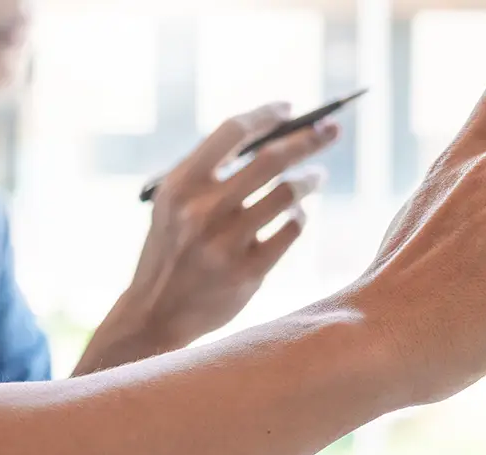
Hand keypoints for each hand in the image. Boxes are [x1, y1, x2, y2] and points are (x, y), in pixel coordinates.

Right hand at [76, 104, 338, 373]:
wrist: (154, 314)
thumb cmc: (171, 250)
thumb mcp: (172, 206)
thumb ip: (209, 173)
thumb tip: (274, 137)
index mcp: (180, 186)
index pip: (232, 131)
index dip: (266, 115)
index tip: (289, 108)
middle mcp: (202, 211)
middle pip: (271, 159)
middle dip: (309, 138)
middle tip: (331, 129)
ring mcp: (225, 243)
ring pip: (288, 194)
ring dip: (310, 179)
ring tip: (317, 176)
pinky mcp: (247, 272)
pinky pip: (291, 230)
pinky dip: (300, 217)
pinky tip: (297, 216)